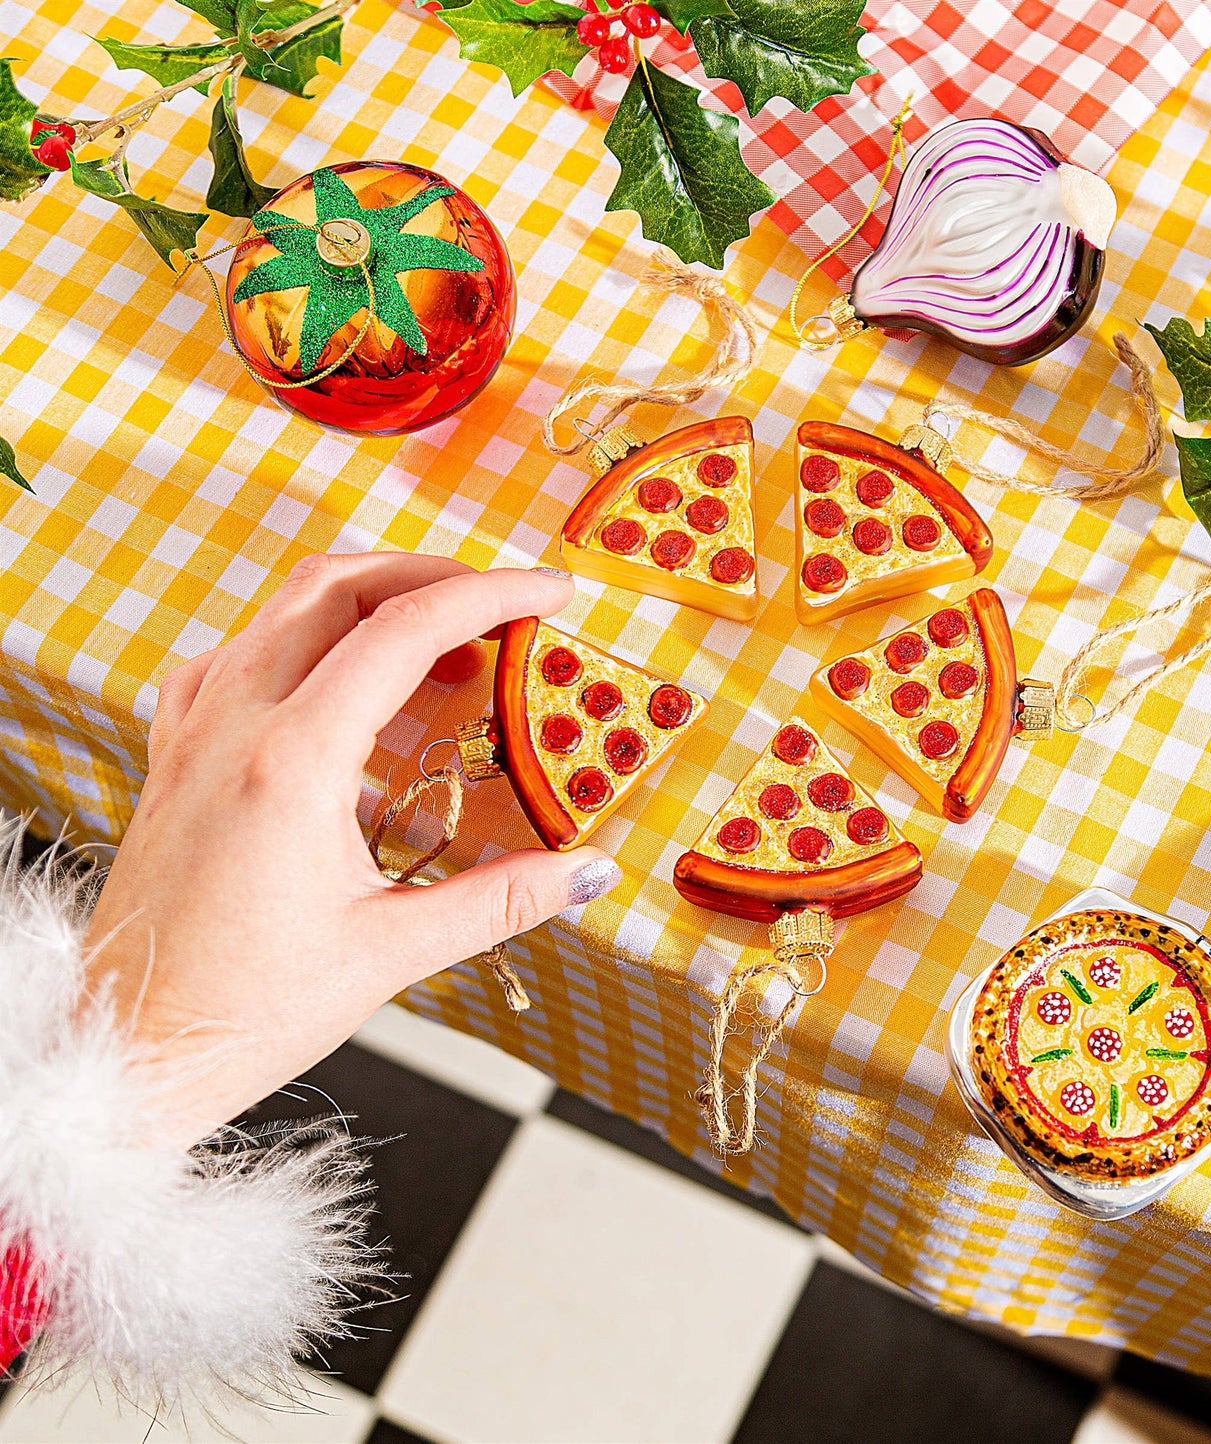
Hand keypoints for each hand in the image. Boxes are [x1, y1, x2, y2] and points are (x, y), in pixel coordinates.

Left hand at [85, 553, 619, 1149]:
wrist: (128, 1053)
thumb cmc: (241, 1012)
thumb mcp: (388, 954)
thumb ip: (501, 900)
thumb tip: (588, 871)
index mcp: (291, 761)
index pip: (405, 630)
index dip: (490, 595)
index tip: (550, 592)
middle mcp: (233, 724)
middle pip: (339, 587)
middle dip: (431, 575)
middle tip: (501, 606)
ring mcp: (193, 733)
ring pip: (282, 608)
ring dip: (368, 598)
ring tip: (438, 639)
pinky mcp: (174, 757)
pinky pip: (235, 656)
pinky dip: (300, 638)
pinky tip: (332, 679)